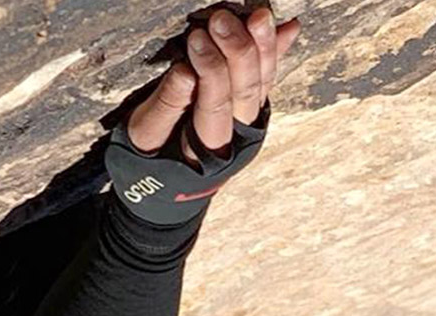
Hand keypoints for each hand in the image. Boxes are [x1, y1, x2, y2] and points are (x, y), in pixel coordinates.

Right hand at [127, 5, 300, 161]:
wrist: (167, 180)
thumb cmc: (150, 153)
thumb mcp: (145, 135)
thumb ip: (166, 106)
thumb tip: (184, 72)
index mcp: (207, 148)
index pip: (216, 102)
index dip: (210, 68)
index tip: (196, 38)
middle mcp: (237, 137)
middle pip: (247, 90)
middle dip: (238, 50)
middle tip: (222, 19)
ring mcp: (249, 123)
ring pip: (263, 82)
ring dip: (264, 46)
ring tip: (259, 15)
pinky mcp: (251, 108)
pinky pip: (268, 78)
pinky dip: (277, 52)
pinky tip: (290, 27)